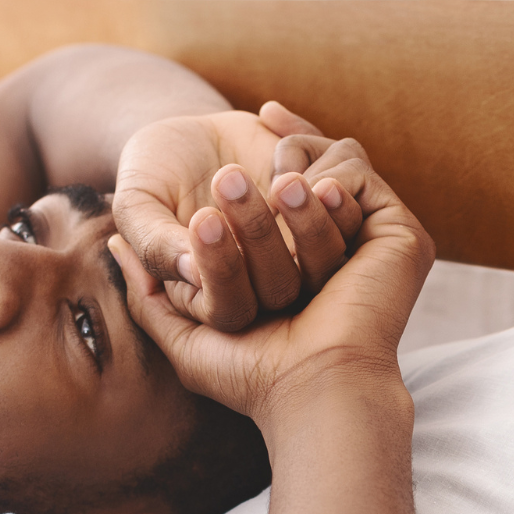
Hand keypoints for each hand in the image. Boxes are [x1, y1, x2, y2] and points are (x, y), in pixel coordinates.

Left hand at [110, 152, 433, 424]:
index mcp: (302, 270)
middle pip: (305, 179)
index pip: (282, 199)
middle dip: (276, 156)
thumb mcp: (185, 333)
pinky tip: (298, 188)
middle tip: (229, 173)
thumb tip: (112, 244)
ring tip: (262, 185)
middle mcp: (343, 253)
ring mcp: (374, 243)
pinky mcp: (401, 237)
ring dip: (291, 168)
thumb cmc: (251, 375)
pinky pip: (360, 179)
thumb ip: (150, 291)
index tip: (247, 122)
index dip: (265, 159)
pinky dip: (327, 173)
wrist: (312, 391)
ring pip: (330, 175)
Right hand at [113, 103, 363, 332]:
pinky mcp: (327, 208)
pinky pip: (349, 201)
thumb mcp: (137, 203)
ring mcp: (302, 249)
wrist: (187, 133)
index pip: (230, 308)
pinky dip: (324, 165)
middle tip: (227, 176)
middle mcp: (265, 283)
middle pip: (283, 286)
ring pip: (329, 252)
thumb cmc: (153, 176)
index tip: (202, 218)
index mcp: (215, 297)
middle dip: (260, 233)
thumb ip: (153, 241)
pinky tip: (272, 121)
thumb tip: (189, 271)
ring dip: (311, 213)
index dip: (223, 269)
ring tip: (282, 173)